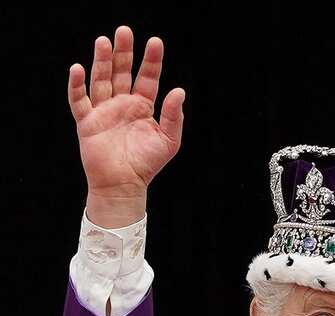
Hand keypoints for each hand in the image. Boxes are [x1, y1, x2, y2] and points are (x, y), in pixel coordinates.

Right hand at [68, 26, 185, 227]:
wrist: (124, 185)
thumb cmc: (147, 163)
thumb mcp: (169, 140)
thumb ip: (173, 115)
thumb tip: (179, 90)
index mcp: (143, 106)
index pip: (148, 77)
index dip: (151, 60)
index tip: (155, 42)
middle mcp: (123, 104)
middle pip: (122, 72)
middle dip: (124, 52)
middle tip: (125, 31)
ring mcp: (104, 111)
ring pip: (101, 80)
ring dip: (102, 61)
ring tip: (104, 41)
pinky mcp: (87, 122)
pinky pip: (79, 100)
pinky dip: (77, 85)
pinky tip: (77, 68)